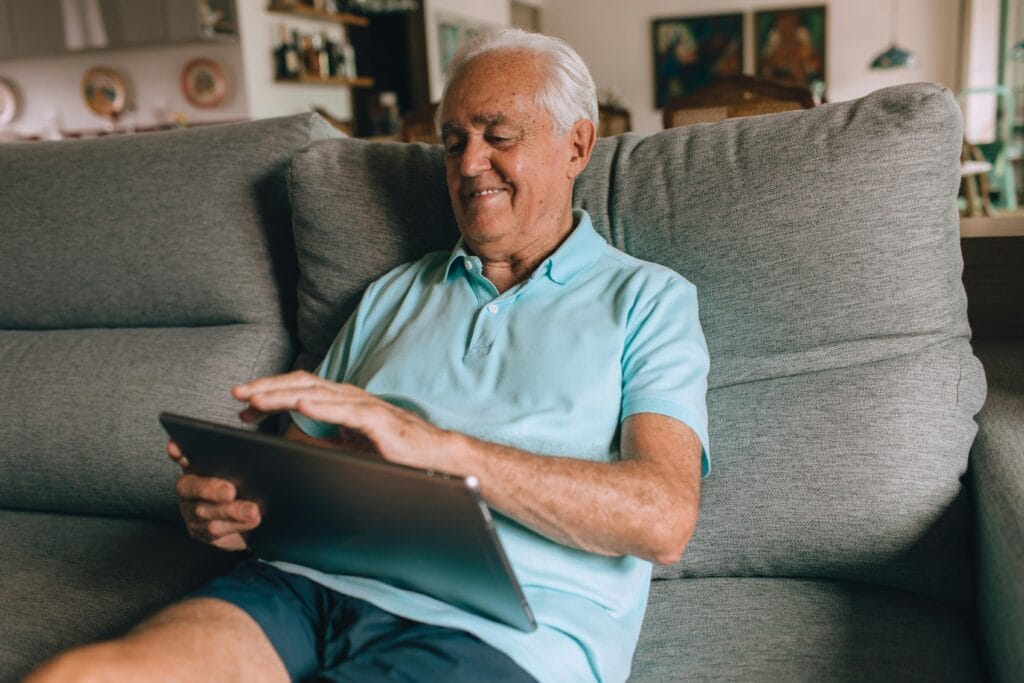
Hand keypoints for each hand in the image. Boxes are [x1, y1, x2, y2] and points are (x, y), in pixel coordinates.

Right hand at [167, 439, 260, 550]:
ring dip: (231, 512)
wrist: (253, 517)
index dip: (178, 451)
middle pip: (192, 487)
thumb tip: (257, 441)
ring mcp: (191, 512)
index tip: (178, 448)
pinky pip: (214, 531)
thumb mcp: (247, 469)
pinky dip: (235, 525)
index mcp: (196, 467)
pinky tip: (252, 521)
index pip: (182, 456)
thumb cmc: (248, 485)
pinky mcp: (200, 532)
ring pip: (205, 513)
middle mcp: (188, 489)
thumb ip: (243, 458)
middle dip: (212, 489)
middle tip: (231, 491)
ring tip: (253, 510)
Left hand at [233, 371, 457, 472]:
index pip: (299, 391)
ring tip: (257, 398)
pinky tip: (299, 404)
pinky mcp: (377, 420)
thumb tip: (290, 449)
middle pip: (301, 385)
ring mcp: (363, 406)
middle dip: (266, 389)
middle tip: (237, 395)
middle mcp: (349, 398)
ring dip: (282, 394)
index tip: (244, 407)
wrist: (436, 459)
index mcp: (342, 404)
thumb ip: (323, 444)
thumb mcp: (349, 450)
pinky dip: (319, 405)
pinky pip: (344, 410)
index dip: (270, 394)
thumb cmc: (397, 453)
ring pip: (315, 393)